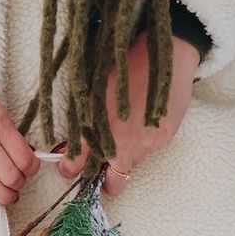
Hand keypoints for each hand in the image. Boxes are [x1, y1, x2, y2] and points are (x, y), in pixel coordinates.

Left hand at [57, 34, 200, 197]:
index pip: (80, 165)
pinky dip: (144, 140)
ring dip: (126, 156)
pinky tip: (143, 119)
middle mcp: (123, 143)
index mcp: (99, 129)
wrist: (165, 52)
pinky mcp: (164, 138)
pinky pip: (149, 149)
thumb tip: (69, 147)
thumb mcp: (95, 90)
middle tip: (104, 167)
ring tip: (128, 130)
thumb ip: (82, 123)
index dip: (73, 170)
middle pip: (113, 184)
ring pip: (132, 164)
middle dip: (107, 180)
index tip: (71, 167)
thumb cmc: (125, 64)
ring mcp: (146, 144)